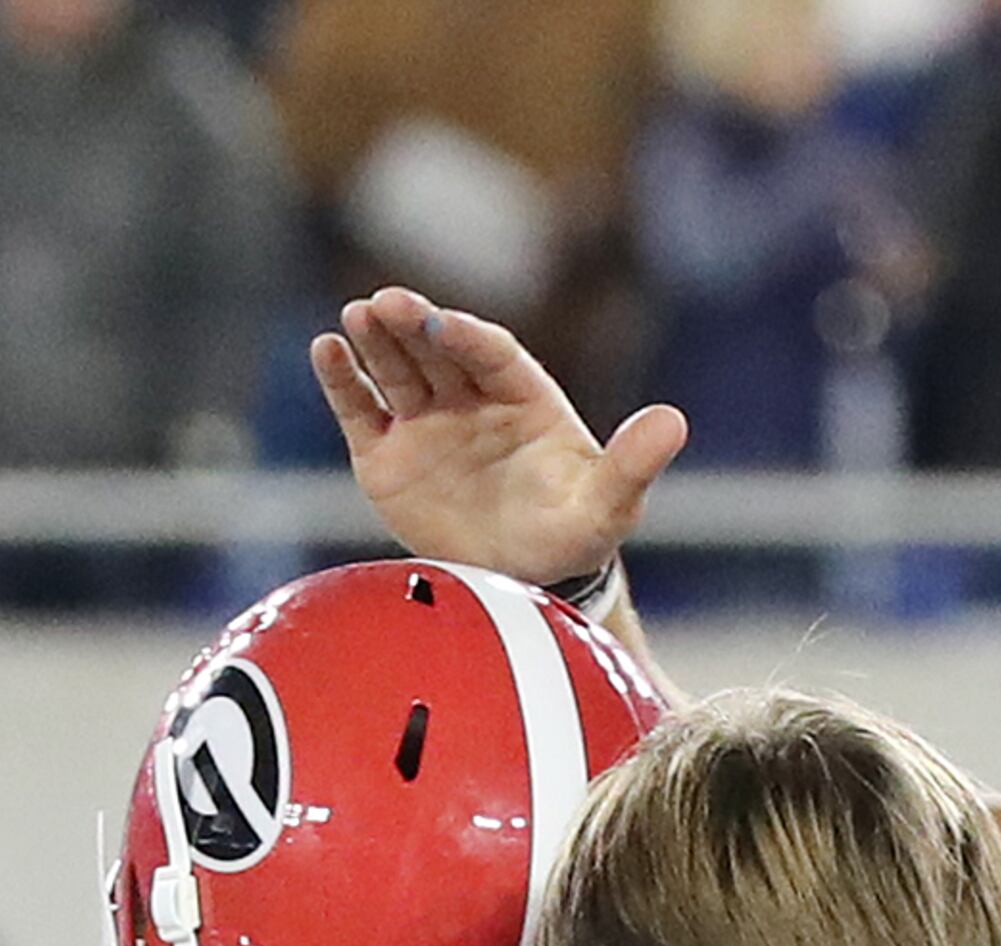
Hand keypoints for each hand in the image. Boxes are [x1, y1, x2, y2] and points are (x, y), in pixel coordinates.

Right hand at [312, 286, 688, 583]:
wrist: (526, 587)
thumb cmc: (571, 539)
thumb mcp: (608, 507)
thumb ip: (633, 464)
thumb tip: (674, 422)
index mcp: (524, 397)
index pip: (492, 354)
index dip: (466, 337)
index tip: (443, 324)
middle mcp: (471, 399)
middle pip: (437, 351)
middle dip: (411, 326)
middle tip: (383, 303)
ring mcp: (427, 423)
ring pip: (397, 370)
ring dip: (374, 342)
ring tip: (353, 320)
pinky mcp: (387, 454)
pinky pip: (361, 410)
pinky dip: (342, 381)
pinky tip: (327, 351)